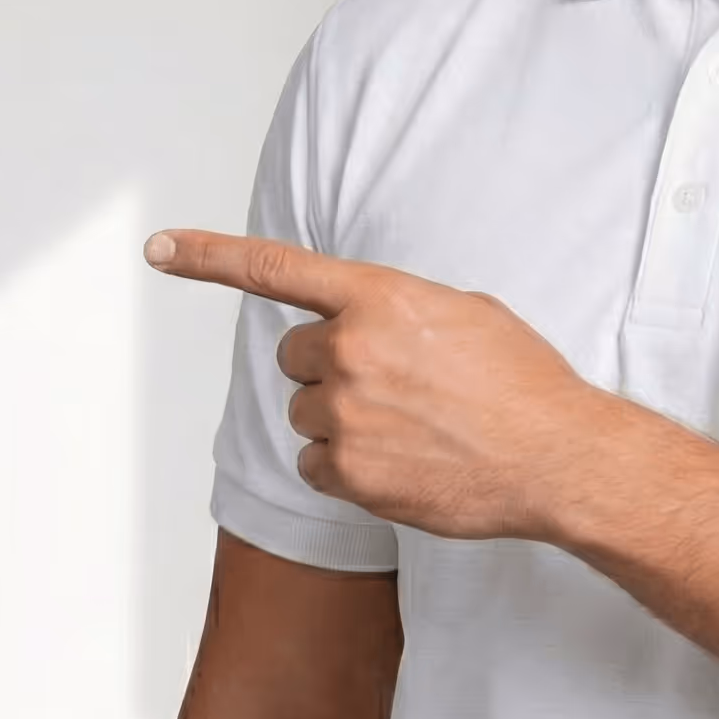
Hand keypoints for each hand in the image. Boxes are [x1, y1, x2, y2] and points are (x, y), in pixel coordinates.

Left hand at [143, 228, 635, 542]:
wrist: (560, 458)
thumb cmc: (522, 384)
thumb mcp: (461, 314)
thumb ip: (394, 310)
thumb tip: (362, 323)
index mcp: (379, 297)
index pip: (275, 268)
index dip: (207, 256)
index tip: (158, 247)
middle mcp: (351, 349)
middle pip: (294, 355)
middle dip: (330, 368)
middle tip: (394, 387)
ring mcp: (346, 413)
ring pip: (304, 412)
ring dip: (341, 420)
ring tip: (411, 429)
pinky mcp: (348, 472)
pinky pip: (313, 465)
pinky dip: (346, 469)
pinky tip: (401, 464)